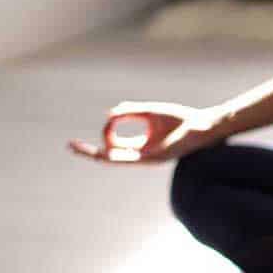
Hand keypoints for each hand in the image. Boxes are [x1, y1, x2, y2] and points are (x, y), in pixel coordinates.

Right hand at [68, 101, 223, 163]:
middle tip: (70, 146)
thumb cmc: (181, 119)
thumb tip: (108, 115)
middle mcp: (142, 154)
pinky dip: (115, 153)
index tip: (113, 116)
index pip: (114, 144)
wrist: (202, 126)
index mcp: (142, 145)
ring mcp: (147, 159)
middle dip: (89, 152)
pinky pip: (130, 158)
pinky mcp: (154, 159)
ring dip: (96, 154)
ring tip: (77, 148)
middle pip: (110, 157)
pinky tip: (103, 149)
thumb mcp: (149, 112)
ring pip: (116, 160)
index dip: (107, 130)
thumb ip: (129, 112)